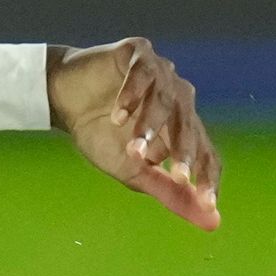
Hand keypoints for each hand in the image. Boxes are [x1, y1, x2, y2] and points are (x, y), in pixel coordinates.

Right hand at [48, 37, 219, 229]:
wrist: (61, 97)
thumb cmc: (99, 133)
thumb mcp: (132, 170)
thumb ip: (170, 191)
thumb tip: (213, 223)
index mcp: (183, 127)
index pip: (206, 152)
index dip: (208, 178)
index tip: (205, 203)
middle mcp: (178, 97)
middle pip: (191, 126)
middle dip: (184, 153)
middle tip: (176, 175)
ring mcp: (160, 73)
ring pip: (166, 100)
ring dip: (152, 127)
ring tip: (133, 150)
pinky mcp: (138, 52)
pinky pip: (143, 73)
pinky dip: (132, 96)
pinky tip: (117, 115)